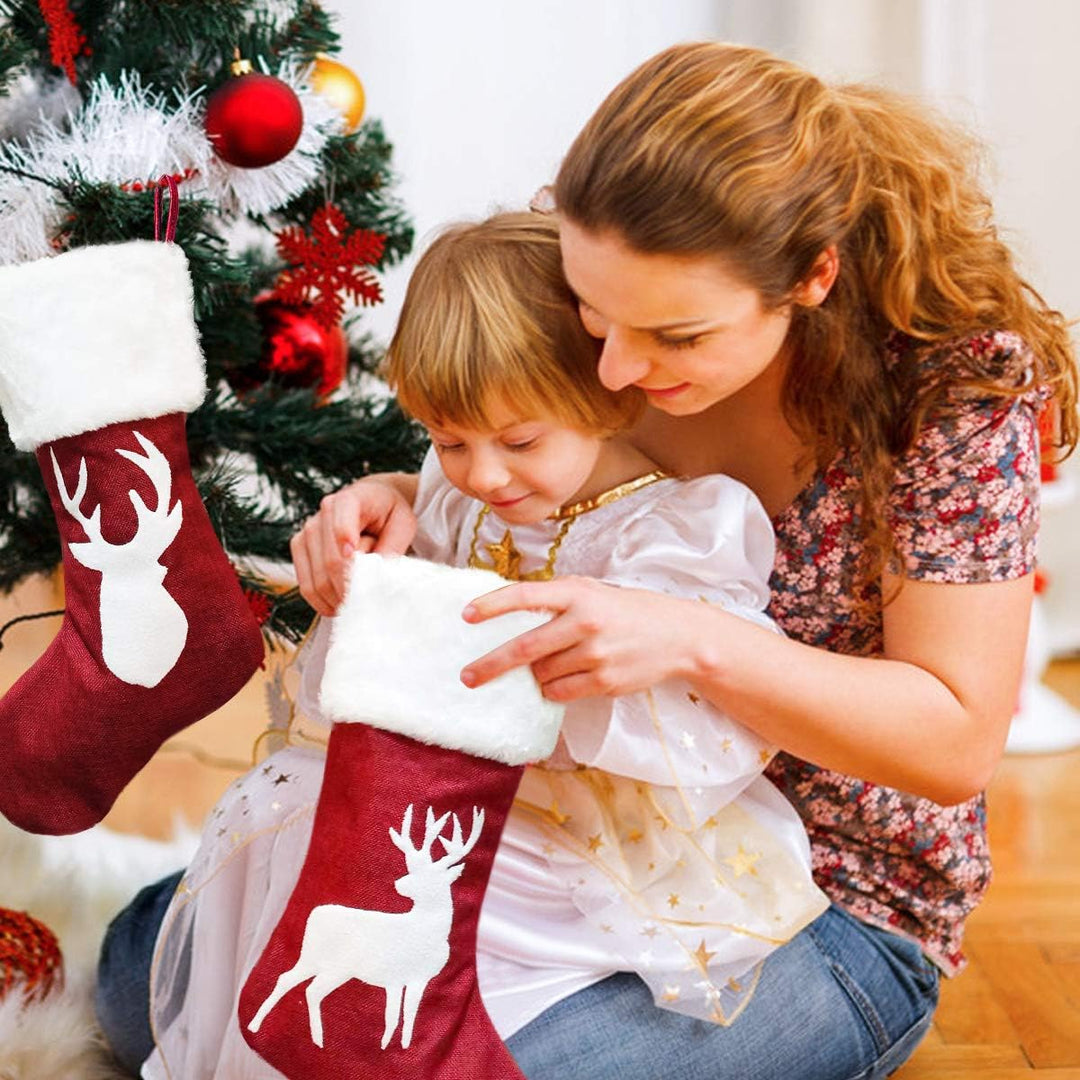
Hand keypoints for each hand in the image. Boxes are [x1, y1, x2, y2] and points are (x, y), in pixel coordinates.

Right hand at [291, 479, 416, 614]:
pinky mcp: (300, 545)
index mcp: (351, 500)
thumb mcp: (403, 525)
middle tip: (369, 601)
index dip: (347, 554)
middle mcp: (324, 512)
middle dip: (350, 587)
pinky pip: (305, 583)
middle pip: (331, 562)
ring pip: (317, 577)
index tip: (358, 571)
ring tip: (357, 603)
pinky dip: (321, 600)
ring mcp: (308, 529)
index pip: (341, 527)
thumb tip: (375, 576)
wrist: (372, 501)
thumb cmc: (389, 514)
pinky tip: (338, 605)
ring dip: (337, 597)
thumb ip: (392, 548)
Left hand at [460, 575, 701, 701]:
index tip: (467, 615)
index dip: (493, 606)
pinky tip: (561, 678)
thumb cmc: (627, 610)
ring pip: (541, 673)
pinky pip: (559, 692)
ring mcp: (595, 655)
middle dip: (490, 664)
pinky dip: (551, 688)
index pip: (526, 596)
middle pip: (524, 648)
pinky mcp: (604, 681)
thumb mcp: (593, 591)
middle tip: (468, 676)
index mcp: (578, 594)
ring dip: (534, 674)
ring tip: (549, 664)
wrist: (677, 636)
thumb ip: (556, 597)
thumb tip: (510, 608)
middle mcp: (585, 622)